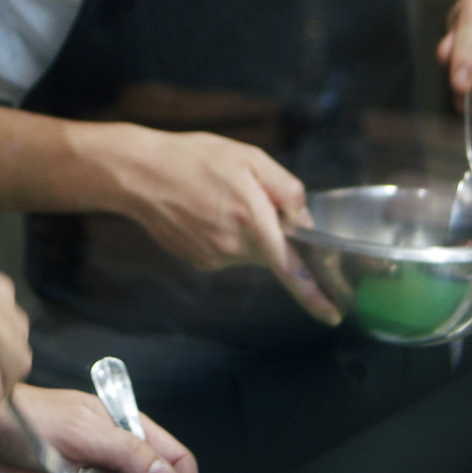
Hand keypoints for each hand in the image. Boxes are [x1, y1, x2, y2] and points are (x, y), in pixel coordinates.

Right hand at [97, 125, 340, 325]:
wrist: (139, 174)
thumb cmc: (193, 159)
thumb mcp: (248, 158)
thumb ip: (285, 187)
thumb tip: (302, 217)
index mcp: (252, 219)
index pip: (291, 268)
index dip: (314, 295)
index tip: (333, 314)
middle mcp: (234, 246)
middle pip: (271, 251)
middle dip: (270, 232)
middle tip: (245, 197)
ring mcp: (214, 257)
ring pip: (249, 251)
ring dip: (246, 230)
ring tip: (219, 198)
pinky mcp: (199, 261)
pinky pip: (227, 251)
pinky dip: (225, 234)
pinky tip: (204, 210)